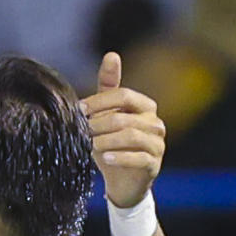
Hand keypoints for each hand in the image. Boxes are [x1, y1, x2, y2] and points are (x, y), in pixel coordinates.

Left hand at [83, 52, 165, 208]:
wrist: (122, 180)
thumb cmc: (112, 143)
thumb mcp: (107, 115)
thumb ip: (108, 88)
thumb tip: (112, 55)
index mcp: (144, 106)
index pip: (123, 95)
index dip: (99, 102)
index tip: (77, 110)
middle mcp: (155, 122)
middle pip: (124, 117)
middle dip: (99, 124)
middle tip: (80, 131)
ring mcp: (157, 143)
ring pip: (131, 136)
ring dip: (106, 140)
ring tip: (89, 145)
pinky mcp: (154, 163)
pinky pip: (139, 158)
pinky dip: (120, 157)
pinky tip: (104, 158)